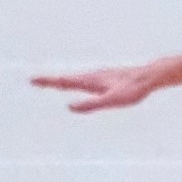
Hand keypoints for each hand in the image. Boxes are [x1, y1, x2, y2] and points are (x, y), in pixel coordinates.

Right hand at [30, 63, 162, 112]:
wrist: (150, 76)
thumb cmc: (132, 90)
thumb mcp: (111, 100)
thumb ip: (91, 104)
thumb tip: (69, 107)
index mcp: (89, 81)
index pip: (64, 82)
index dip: (47, 81)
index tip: (32, 79)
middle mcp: (92, 76)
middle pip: (67, 79)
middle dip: (50, 80)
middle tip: (34, 80)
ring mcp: (100, 75)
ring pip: (77, 78)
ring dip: (62, 80)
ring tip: (52, 82)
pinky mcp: (108, 77)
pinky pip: (88, 79)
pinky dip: (77, 80)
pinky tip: (82, 83)